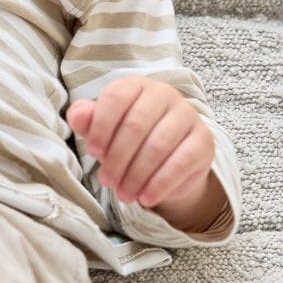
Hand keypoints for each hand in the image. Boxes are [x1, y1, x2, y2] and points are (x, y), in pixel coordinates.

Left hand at [66, 75, 214, 209]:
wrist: (166, 160)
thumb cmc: (126, 137)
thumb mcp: (103, 128)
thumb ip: (87, 119)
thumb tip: (78, 116)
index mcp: (136, 85)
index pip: (116, 98)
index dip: (101, 126)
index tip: (93, 152)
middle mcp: (164, 94)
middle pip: (136, 125)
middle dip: (117, 158)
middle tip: (107, 181)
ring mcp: (187, 115)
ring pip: (157, 146)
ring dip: (136, 175)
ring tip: (123, 194)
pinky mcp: (204, 140)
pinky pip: (181, 162)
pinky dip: (160, 183)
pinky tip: (146, 197)